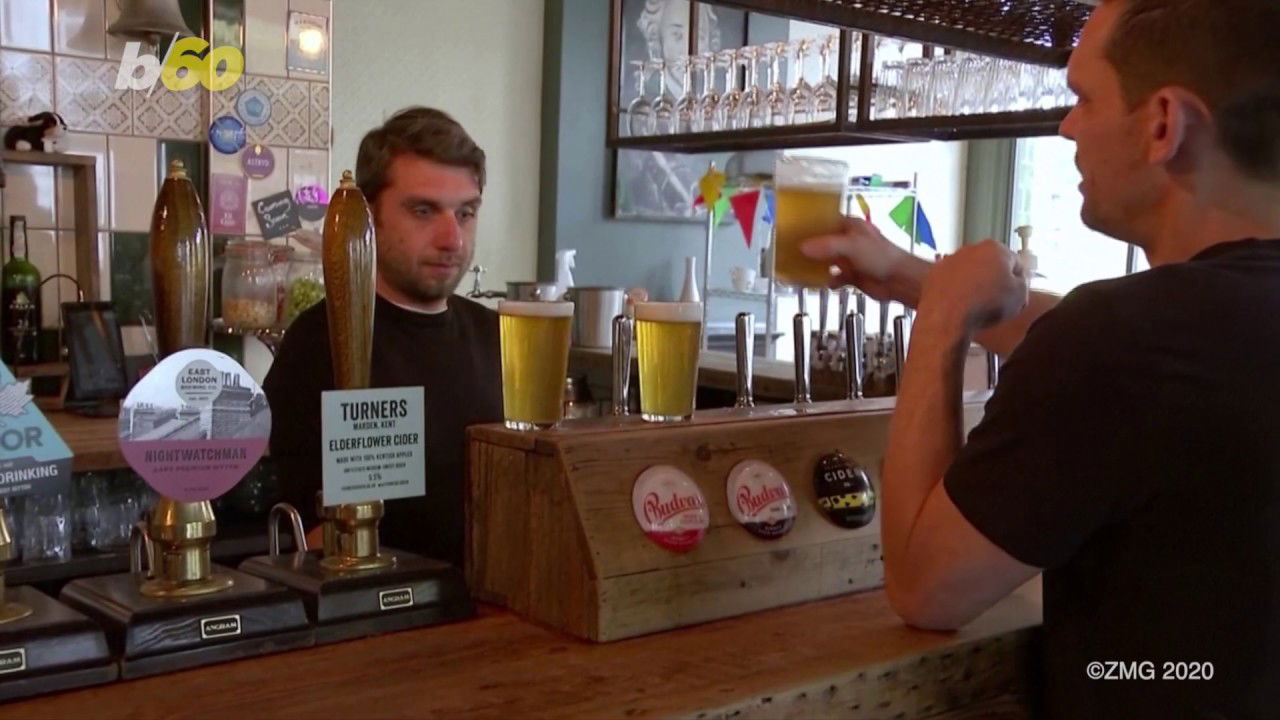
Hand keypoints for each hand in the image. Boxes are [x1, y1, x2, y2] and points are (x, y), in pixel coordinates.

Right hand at [799, 217, 922, 302]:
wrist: (899, 281)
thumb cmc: (881, 256)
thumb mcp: (851, 246)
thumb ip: (826, 246)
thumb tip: (802, 247)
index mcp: (851, 226)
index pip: (827, 221)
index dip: (811, 225)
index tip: (794, 229)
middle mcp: (850, 240)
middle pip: (824, 242)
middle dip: (810, 247)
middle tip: (791, 250)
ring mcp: (852, 259)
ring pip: (828, 260)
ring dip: (816, 264)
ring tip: (799, 267)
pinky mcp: (853, 276)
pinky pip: (835, 277)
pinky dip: (827, 280)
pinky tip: (819, 283)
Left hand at [921, 241, 1028, 331]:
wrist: (948, 317)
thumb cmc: (985, 304)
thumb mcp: (1019, 296)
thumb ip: (1023, 284)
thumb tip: (1017, 281)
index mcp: (996, 248)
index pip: (1015, 263)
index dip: (1018, 281)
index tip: (1016, 294)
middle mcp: (971, 248)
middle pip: (991, 264)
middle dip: (994, 280)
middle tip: (997, 301)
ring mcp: (950, 260)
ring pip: (970, 272)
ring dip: (975, 284)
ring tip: (977, 305)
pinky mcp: (934, 274)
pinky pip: (951, 282)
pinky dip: (956, 290)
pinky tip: (960, 305)